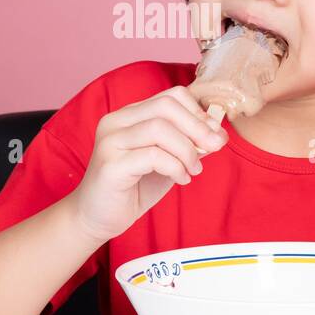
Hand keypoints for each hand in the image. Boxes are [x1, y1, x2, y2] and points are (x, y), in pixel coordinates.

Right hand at [67, 86, 226, 242]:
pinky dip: (175, 166)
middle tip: (215, 147)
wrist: (97, 218)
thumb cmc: (133, 188)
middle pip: (166, 106)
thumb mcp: (167, 161)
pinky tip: (181, 179)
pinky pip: (152, 156)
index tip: (214, 134)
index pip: (171, 96)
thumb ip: (187, 144)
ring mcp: (110, 142)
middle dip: (198, 127)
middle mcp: (116, 122)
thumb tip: (217, 132)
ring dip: (187, 149)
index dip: (198, 112)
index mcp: (129, 115)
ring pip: (159, 128)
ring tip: (194, 169)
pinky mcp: (110, 166)